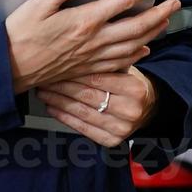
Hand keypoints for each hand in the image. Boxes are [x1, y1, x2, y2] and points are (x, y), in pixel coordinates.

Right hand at [5, 0, 178, 93]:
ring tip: (166, 20)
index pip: (125, 0)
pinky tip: (144, 50)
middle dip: (160, 11)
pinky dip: (136, 54)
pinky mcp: (87, 68)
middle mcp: (94, 40)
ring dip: (153, 31)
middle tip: (176, 1)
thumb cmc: (20, 34)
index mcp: (84, 20)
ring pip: (133, 44)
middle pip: (137, 25)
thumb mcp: (38, 3)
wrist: (9, 69)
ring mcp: (92, 56)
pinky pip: (120, 62)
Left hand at [36, 67, 158, 146]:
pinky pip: (82, 128)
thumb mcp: (126, 68)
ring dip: (58, 102)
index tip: (57, 67)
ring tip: (44, 92)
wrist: (147, 108)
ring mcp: (121, 128)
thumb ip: (106, 62)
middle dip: (62, 87)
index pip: (97, 79)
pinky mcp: (111, 140)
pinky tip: (53, 108)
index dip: (74, 73)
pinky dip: (64, 117)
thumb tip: (74, 51)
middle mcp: (130, 111)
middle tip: (45, 79)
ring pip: (82, 113)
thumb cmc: (131, 84)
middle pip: (87, 96)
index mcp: (135, 89)